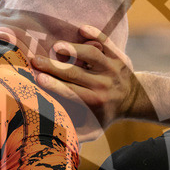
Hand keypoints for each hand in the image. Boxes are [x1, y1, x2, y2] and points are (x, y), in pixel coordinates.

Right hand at [30, 24, 138, 138]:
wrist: (134, 99)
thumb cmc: (106, 114)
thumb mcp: (94, 130)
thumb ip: (74, 134)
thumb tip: (49, 140)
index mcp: (94, 102)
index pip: (70, 92)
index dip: (53, 85)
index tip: (36, 78)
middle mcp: (103, 85)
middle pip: (75, 73)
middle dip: (53, 66)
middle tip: (34, 60)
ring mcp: (112, 69)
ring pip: (92, 55)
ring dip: (74, 49)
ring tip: (57, 47)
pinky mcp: (119, 56)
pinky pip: (107, 43)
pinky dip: (95, 34)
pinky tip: (80, 29)